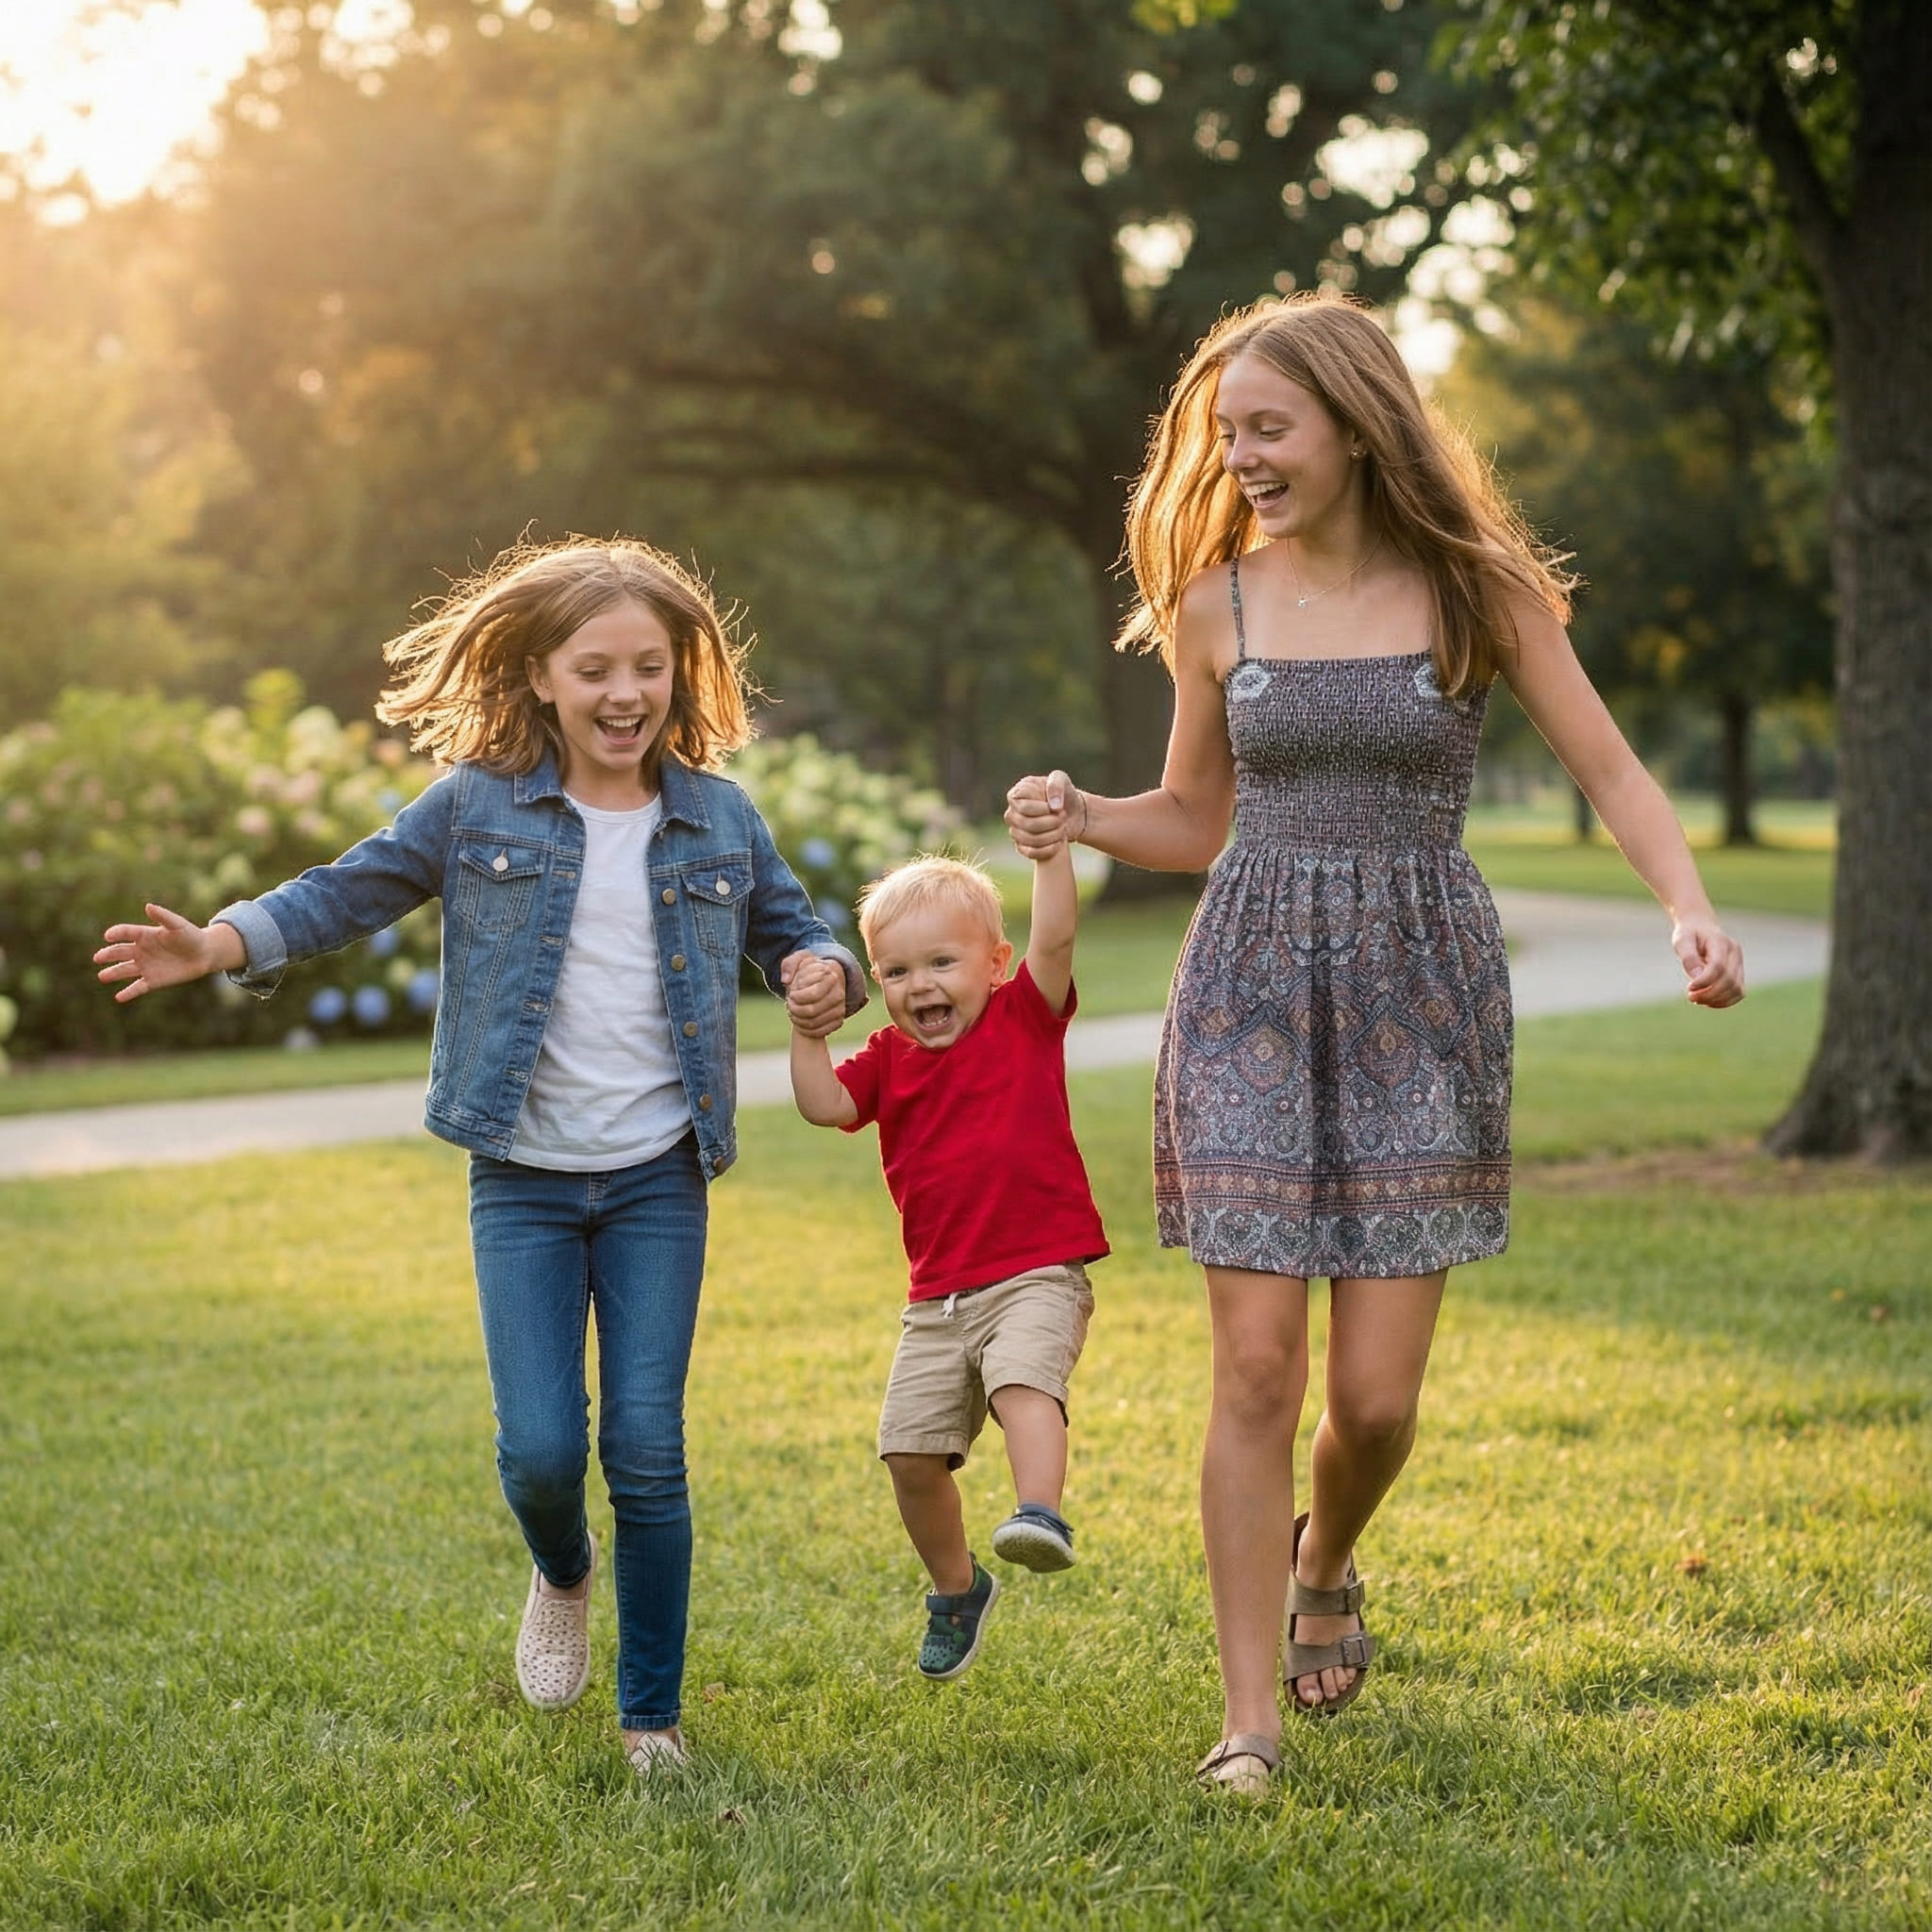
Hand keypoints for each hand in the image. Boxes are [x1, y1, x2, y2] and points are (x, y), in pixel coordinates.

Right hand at [94, 904, 239, 1002]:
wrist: (204, 954)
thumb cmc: (191, 936)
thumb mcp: (178, 925)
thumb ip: (163, 916)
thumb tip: (148, 906)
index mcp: (144, 935)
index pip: (126, 933)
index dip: (116, 933)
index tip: (108, 936)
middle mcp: (141, 950)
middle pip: (120, 952)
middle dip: (108, 954)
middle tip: (98, 958)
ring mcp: (145, 966)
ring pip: (124, 970)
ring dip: (113, 973)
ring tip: (102, 976)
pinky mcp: (152, 981)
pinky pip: (137, 987)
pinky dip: (128, 993)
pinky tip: (119, 997)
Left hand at [780, 951, 845, 1037]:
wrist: (823, 982)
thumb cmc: (809, 970)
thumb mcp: (799, 960)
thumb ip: (789, 964)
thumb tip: (786, 980)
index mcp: (831, 976)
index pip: (813, 994)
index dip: (797, 997)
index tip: (791, 993)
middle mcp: (839, 993)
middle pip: (812, 1011)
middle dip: (795, 1009)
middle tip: (789, 1004)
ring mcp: (840, 1009)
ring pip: (814, 1023)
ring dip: (797, 1020)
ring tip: (792, 1012)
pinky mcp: (838, 1021)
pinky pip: (820, 1032)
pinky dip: (805, 1030)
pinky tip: (799, 1022)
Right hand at [1005, 769, 1084, 859]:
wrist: (1071, 812)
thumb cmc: (1063, 793)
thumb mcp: (1061, 780)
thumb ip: (1056, 785)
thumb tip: (1053, 806)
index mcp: (1017, 794)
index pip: (1023, 808)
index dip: (1042, 810)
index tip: (1057, 807)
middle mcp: (1012, 812)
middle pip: (1026, 824)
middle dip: (1050, 823)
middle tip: (1063, 818)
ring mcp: (1015, 830)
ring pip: (1029, 839)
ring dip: (1051, 836)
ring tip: (1064, 828)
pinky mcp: (1022, 845)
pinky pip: (1030, 852)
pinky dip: (1047, 850)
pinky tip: (1059, 843)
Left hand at [1672, 915, 1744, 1007]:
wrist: (1701, 928)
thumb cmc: (1689, 934)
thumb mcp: (1682, 940)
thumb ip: (1689, 957)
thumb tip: (1696, 977)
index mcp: (1721, 942)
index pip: (1718, 966)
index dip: (1704, 981)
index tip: (1689, 988)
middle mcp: (1735, 953)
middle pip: (1729, 980)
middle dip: (1709, 994)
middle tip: (1690, 996)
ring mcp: (1740, 963)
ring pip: (1737, 989)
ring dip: (1717, 1000)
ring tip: (1697, 999)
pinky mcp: (1739, 973)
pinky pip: (1738, 993)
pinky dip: (1724, 1001)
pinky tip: (1707, 1001)